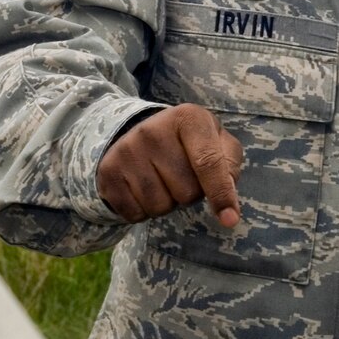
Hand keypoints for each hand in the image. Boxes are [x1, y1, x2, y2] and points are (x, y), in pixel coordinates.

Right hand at [98, 103, 244, 227]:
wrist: (139, 134)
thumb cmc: (190, 143)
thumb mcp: (217, 142)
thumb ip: (229, 167)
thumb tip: (227, 206)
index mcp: (188, 118)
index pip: (208, 162)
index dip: (221, 194)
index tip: (230, 220)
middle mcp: (153, 130)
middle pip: (186, 192)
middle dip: (191, 194)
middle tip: (181, 175)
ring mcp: (127, 150)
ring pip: (160, 206)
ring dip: (167, 204)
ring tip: (162, 180)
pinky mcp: (108, 171)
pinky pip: (135, 214)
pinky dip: (144, 211)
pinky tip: (143, 189)